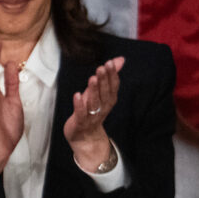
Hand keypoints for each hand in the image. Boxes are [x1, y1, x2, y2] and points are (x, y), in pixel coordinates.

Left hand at [64, 56, 124, 172]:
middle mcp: (102, 108)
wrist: (85, 138)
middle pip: (104, 94)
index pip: (112, 87)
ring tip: (92, 79)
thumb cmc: (91, 111)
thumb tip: (120, 59)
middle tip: (101, 68)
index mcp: (108, 101)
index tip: (110, 63)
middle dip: (104, 81)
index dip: (112, 76)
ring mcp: (91, 116)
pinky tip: (77, 95)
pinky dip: (79, 105)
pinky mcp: (80, 122)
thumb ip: (110, 76)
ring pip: (94, 103)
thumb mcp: (101, 93)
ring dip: (93, 91)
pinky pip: (81, 114)